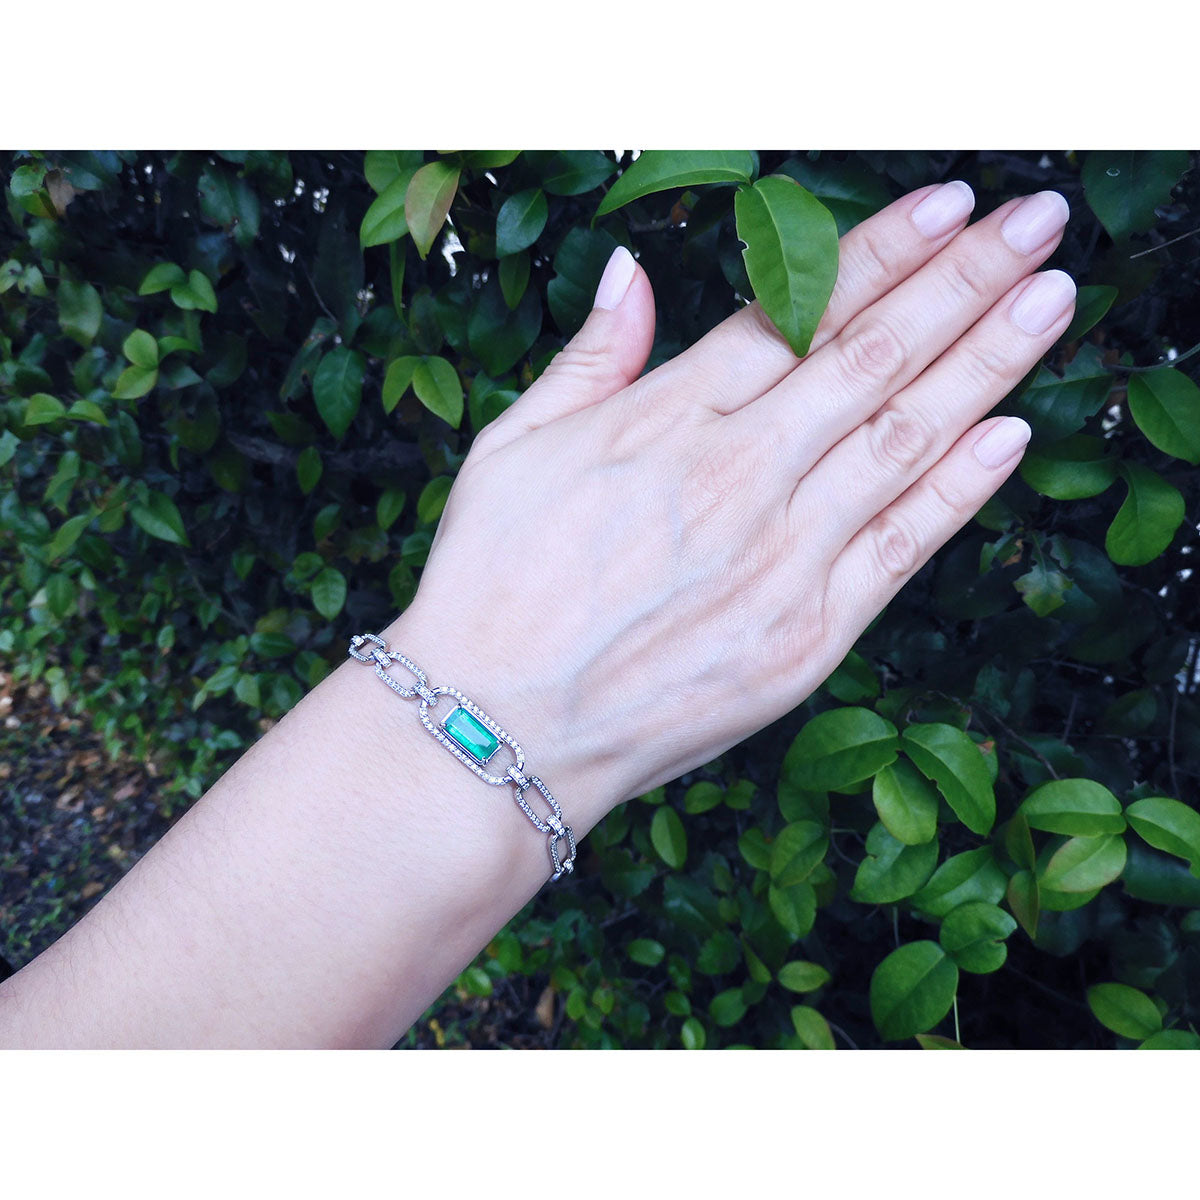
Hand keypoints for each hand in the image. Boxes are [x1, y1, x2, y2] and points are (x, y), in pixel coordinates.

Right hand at [390, 183, 1074, 831]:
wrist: (498, 730)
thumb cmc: (492, 589)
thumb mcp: (509, 450)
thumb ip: (587, 359)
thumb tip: (630, 274)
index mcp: (663, 422)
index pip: (795, 314)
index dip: (881, 253)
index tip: (948, 208)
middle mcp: (735, 478)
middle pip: (872, 360)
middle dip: (965, 283)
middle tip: (1036, 227)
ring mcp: (779, 560)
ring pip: (904, 441)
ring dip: (987, 363)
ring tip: (1051, 300)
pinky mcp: (805, 639)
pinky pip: (901, 550)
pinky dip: (961, 491)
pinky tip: (1012, 433)